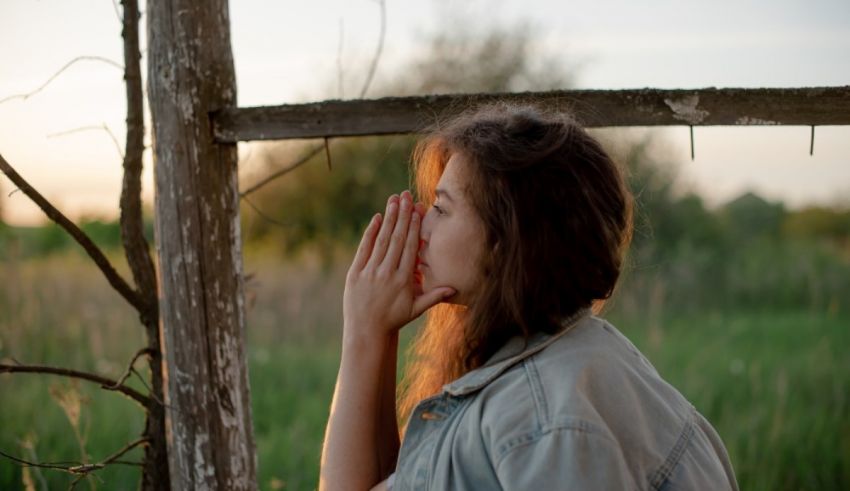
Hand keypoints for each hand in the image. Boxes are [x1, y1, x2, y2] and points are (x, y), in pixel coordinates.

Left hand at [343, 190, 455, 339]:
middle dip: (402, 216)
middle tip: (406, 196)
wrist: (367, 331)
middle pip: (397, 239)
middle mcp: (387, 273)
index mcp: (403, 280)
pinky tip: (376, 218)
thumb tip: (455, 289)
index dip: (414, 227)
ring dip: (388, 219)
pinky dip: (370, 233)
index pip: (410, 248)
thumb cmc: (394, 319)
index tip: (417, 210)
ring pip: (381, 241)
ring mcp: (370, 272)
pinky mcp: (355, 273)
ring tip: (394, 201)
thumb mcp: (416, 309)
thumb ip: (435, 296)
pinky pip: (364, 249)